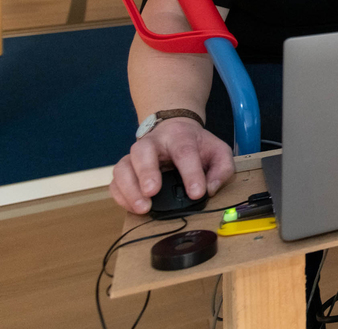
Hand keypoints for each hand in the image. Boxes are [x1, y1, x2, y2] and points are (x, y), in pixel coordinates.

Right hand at [109, 117, 233, 214]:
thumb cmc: (196, 144)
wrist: (174, 129)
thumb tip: (209, 190)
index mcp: (180, 136)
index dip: (191, 173)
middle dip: (146, 172)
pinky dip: (121, 195)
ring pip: (124, 167)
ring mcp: (135, 155)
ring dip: (130, 188)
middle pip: (143, 151)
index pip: (185, 152)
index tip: (196, 193)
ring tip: (143, 207)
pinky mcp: (125, 169)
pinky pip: (116, 181)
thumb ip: (221, 169)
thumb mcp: (218, 151)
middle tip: (152, 192)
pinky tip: (133, 207)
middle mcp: (153, 143)